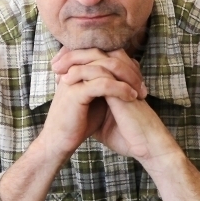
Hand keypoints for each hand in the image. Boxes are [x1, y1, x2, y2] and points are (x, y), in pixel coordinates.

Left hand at [52, 48, 199, 200]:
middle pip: (97, 52)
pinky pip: (102, 71)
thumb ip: (91, 112)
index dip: (76, 60)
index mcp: (116, 82)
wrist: (145, 147)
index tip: (57, 68)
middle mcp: (120, 77)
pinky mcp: (122, 88)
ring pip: (99, 56)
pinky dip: (83, 71)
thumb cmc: (127, 138)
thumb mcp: (102, 123)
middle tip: (54, 62)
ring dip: (75, 59)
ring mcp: (123, 80)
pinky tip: (67, 78)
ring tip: (56, 67)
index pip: (95, 61)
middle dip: (73, 54)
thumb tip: (74, 112)